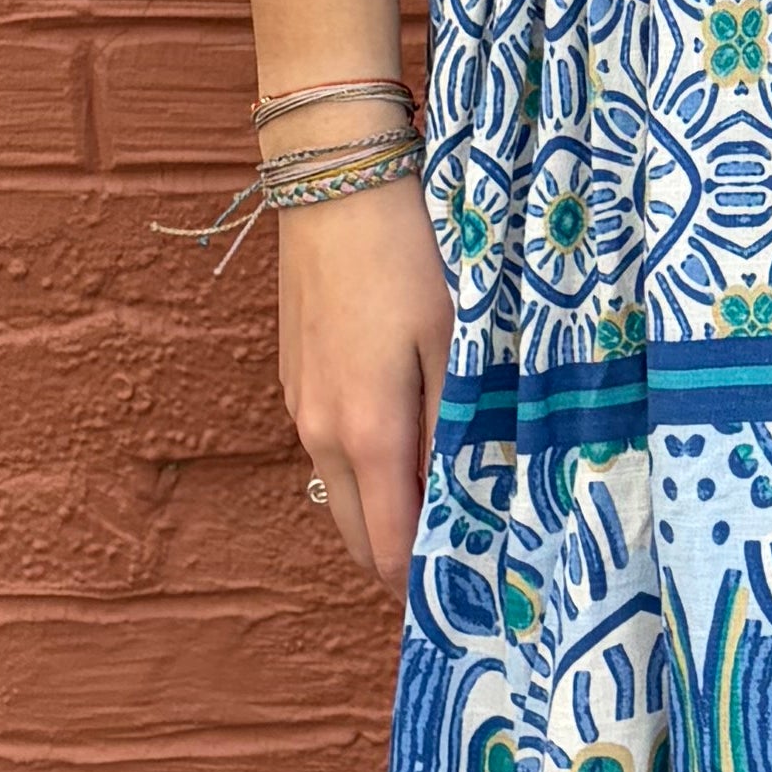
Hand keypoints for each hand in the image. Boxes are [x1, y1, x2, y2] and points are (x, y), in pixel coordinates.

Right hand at [279, 177, 453, 586]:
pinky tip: (410, 438)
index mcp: (365, 435)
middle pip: (359, 537)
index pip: (389, 551)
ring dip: (387, 510)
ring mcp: (301, 406)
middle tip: (468, 553)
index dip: (427, 584)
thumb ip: (458, 429)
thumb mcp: (456, 341)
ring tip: (448, 496)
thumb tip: (466, 504)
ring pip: (343, 493)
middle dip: (406, 559)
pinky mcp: (296, 379)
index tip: (475, 588)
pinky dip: (367, 469)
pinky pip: (331, 450)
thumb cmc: (407, 258)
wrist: (333, 183)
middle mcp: (320, 434)